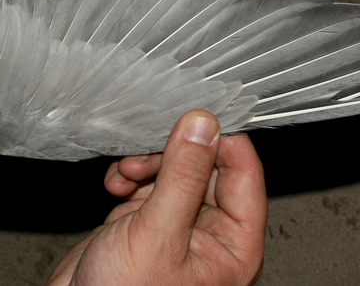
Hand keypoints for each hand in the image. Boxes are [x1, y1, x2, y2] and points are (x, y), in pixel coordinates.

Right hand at [48, 110, 266, 285]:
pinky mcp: (143, 221)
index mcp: (233, 245)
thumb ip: (183, 177)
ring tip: (127, 172)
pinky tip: (115, 184)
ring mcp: (174, 225)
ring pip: (173, 168)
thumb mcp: (158, 234)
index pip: (244, 173)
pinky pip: (145, 181)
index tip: (195, 115)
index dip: (221, 140)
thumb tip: (203, 126)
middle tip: (149, 151)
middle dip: (173, 152)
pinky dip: (128, 175)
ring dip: (147, 161)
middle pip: (205, 166)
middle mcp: (207, 233)